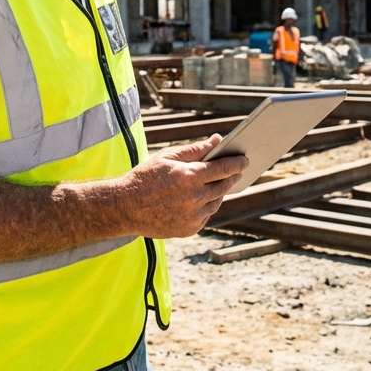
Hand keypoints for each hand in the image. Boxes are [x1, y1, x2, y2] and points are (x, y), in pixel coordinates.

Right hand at [114, 135, 248, 237]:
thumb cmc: (146, 177)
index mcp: (189, 177)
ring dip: (220, 191)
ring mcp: (192, 217)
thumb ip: (196, 149)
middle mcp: (194, 199)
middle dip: (232, 176)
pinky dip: (207, 205)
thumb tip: (217, 140)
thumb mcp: (169, 157)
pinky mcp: (189, 230)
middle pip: (223, 186)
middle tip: (238, 170)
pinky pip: (206, 216)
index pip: (222, 168)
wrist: (125, 207)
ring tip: (221, 182)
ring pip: (216, 202)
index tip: (245, 159)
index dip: (236, 163)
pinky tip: (204, 197)